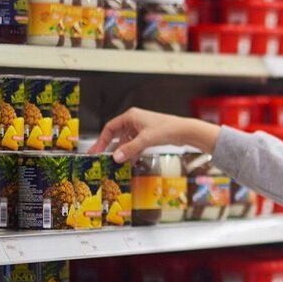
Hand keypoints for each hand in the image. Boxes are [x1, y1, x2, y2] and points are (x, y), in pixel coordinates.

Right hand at [88, 108, 220, 162]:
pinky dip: (133, 153)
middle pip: (117, 136)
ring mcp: (141, 129)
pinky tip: (131, 162)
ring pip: (127, 142)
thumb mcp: (145, 139)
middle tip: (103, 159)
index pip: (110, 128)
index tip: (97, 150)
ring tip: (117, 164)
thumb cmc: (167, 128)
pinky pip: (136, 146)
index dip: (102, 140)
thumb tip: (116, 157)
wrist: (185, 131)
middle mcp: (134, 121)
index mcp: (131, 117)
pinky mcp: (148, 137)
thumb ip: (130, 149)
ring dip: (123, 152)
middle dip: (112, 148)